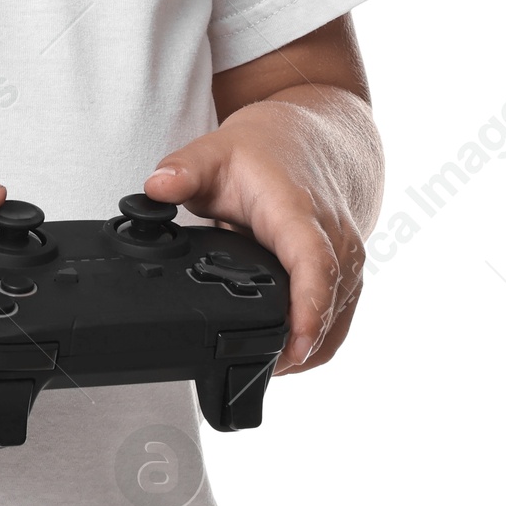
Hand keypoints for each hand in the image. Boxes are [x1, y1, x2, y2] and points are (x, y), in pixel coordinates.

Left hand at [146, 93, 374, 374]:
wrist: (318, 137)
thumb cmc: (271, 147)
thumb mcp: (216, 150)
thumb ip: (182, 170)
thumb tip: (155, 187)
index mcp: (299, 212)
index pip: (314, 266)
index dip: (306, 311)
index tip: (290, 346)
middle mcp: (334, 240)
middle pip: (329, 306)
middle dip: (298, 346)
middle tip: (255, 368)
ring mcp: (348, 260)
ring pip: (338, 320)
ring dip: (309, 349)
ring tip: (265, 365)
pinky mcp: (350, 276)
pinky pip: (341, 319)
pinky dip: (318, 340)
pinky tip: (289, 352)